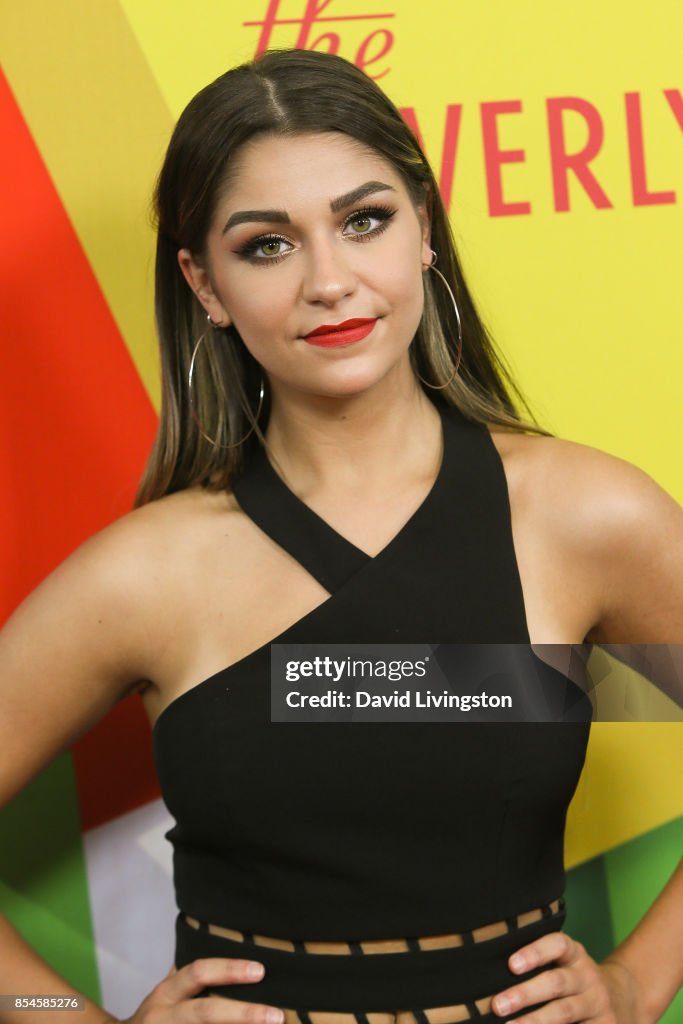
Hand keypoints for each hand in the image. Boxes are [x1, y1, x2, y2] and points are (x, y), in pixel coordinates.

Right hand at [105, 958, 284, 1023]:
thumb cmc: (157, 1016)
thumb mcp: (168, 992)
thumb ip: (190, 974)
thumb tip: (221, 939)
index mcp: (167, 992)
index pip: (198, 973)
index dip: (228, 970)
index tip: (260, 970)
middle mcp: (164, 1016)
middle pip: (206, 1013)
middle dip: (244, 1014)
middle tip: (277, 1015)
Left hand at [490, 931, 637, 1021]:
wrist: (624, 1001)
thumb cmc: (575, 981)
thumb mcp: (564, 964)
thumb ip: (537, 966)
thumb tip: (487, 979)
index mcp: (575, 955)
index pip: (557, 945)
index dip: (535, 953)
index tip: (511, 965)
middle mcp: (588, 976)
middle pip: (556, 982)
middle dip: (525, 994)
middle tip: (497, 1005)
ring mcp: (598, 1003)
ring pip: (565, 1012)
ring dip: (536, 1021)